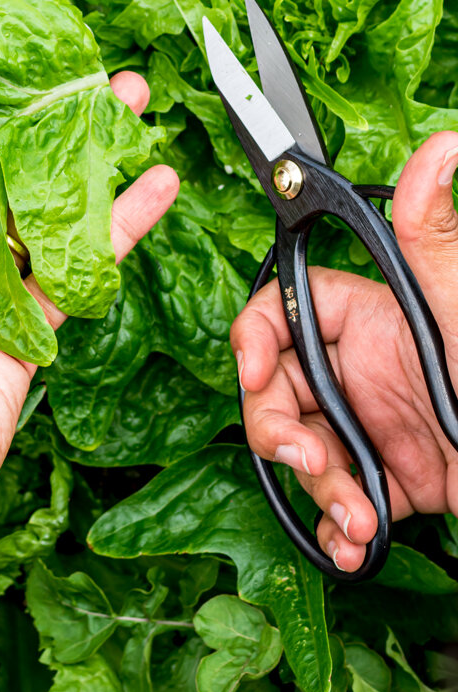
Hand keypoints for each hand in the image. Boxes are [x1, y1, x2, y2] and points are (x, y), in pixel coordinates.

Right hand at [233, 130, 457, 572]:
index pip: (284, 311)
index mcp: (374, 320)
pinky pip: (339, 501)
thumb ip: (435, 238)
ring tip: (355, 519)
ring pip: (302, 451)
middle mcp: (365, 369)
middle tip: (311, 464)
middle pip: (278, 388)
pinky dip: (337, 528)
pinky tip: (355, 545)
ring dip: (317, 493)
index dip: (255, 337)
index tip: (253, 370)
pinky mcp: (392, 480)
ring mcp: (375, 426)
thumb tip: (441, 147)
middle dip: (277, 431)